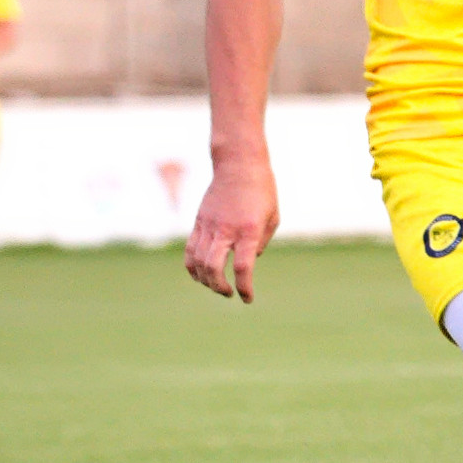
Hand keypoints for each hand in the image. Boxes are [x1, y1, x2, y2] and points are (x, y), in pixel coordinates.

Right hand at [184, 163, 278, 301]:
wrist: (238, 165)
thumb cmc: (262, 191)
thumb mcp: (272, 217)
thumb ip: (260, 243)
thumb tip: (247, 262)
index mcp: (248, 230)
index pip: (242, 266)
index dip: (244, 286)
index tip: (246, 298)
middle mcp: (226, 230)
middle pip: (213, 267)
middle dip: (219, 287)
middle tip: (229, 293)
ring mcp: (208, 226)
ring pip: (197, 261)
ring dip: (204, 279)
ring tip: (216, 286)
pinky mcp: (198, 222)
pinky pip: (190, 250)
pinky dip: (192, 266)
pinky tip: (200, 275)